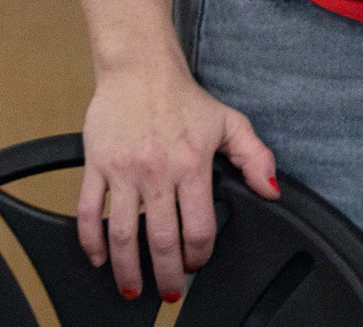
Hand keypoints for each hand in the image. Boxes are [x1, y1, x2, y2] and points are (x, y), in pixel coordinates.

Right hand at [77, 55, 280, 300]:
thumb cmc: (185, 99)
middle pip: (161, 240)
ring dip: (128, 270)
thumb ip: (256, 157)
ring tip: (133, 289)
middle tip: (168, 294)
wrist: (140, 69)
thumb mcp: (231, 122)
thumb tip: (273, 190)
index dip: (199, 255)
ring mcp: (124, 170)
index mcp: (192, 164)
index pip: (198, 226)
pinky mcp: (96, 165)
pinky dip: (92, 241)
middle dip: (166, 275)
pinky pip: (90, 212)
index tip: (197, 264)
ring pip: (123, 234)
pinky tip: (100, 259)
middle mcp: (158, 171)